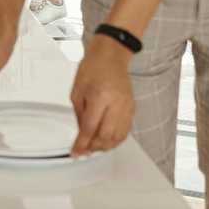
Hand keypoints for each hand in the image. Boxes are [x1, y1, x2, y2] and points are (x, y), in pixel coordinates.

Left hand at [69, 34, 135, 155]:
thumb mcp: (77, 90)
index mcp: (99, 96)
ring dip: (105, 146)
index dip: (82, 143)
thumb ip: (79, 114)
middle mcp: (116, 103)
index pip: (90, 127)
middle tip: (84, 150)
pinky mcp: (132, 108)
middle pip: (106, 136)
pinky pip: (125, 130)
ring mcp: (127, 106)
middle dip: (94, 147)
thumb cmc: (93, 68)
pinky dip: (116, 140)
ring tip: (94, 148)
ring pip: (118, 136)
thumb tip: (82, 134)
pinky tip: (107, 141)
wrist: (111, 56)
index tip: (76, 151)